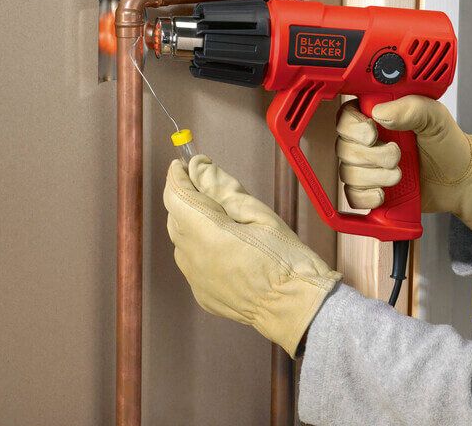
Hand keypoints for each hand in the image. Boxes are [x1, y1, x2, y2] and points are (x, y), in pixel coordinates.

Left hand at [163, 155, 341, 356]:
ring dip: (193, 225)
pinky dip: (202, 249)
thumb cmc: (285, 258)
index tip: (183, 164)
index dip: (176, 176)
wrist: (296, 308)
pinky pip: (193, 263)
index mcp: (206, 233)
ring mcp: (194, 279)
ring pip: (182, 241)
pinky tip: (228, 250)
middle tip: (211, 189)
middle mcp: (192, 257)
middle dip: (187, 199)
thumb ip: (223, 188)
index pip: (175, 196)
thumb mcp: (259, 213)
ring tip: (224, 221)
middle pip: (176, 217)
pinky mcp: (202, 294)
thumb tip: (198, 167)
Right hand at [336, 95, 471, 233]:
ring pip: (348, 173)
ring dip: (376, 177)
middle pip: (344, 148)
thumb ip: (412, 107)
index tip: (373, 133)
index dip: (353, 126)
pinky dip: (368, 196)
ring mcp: (368, 167)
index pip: (346, 116)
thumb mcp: (435, 117)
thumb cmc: (448, 145)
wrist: (461, 180)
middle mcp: (367, 142)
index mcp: (377, 117)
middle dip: (372, 156)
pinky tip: (385, 193)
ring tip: (400, 175)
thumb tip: (381, 112)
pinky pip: (353, 196)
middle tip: (397, 155)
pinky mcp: (370, 191)